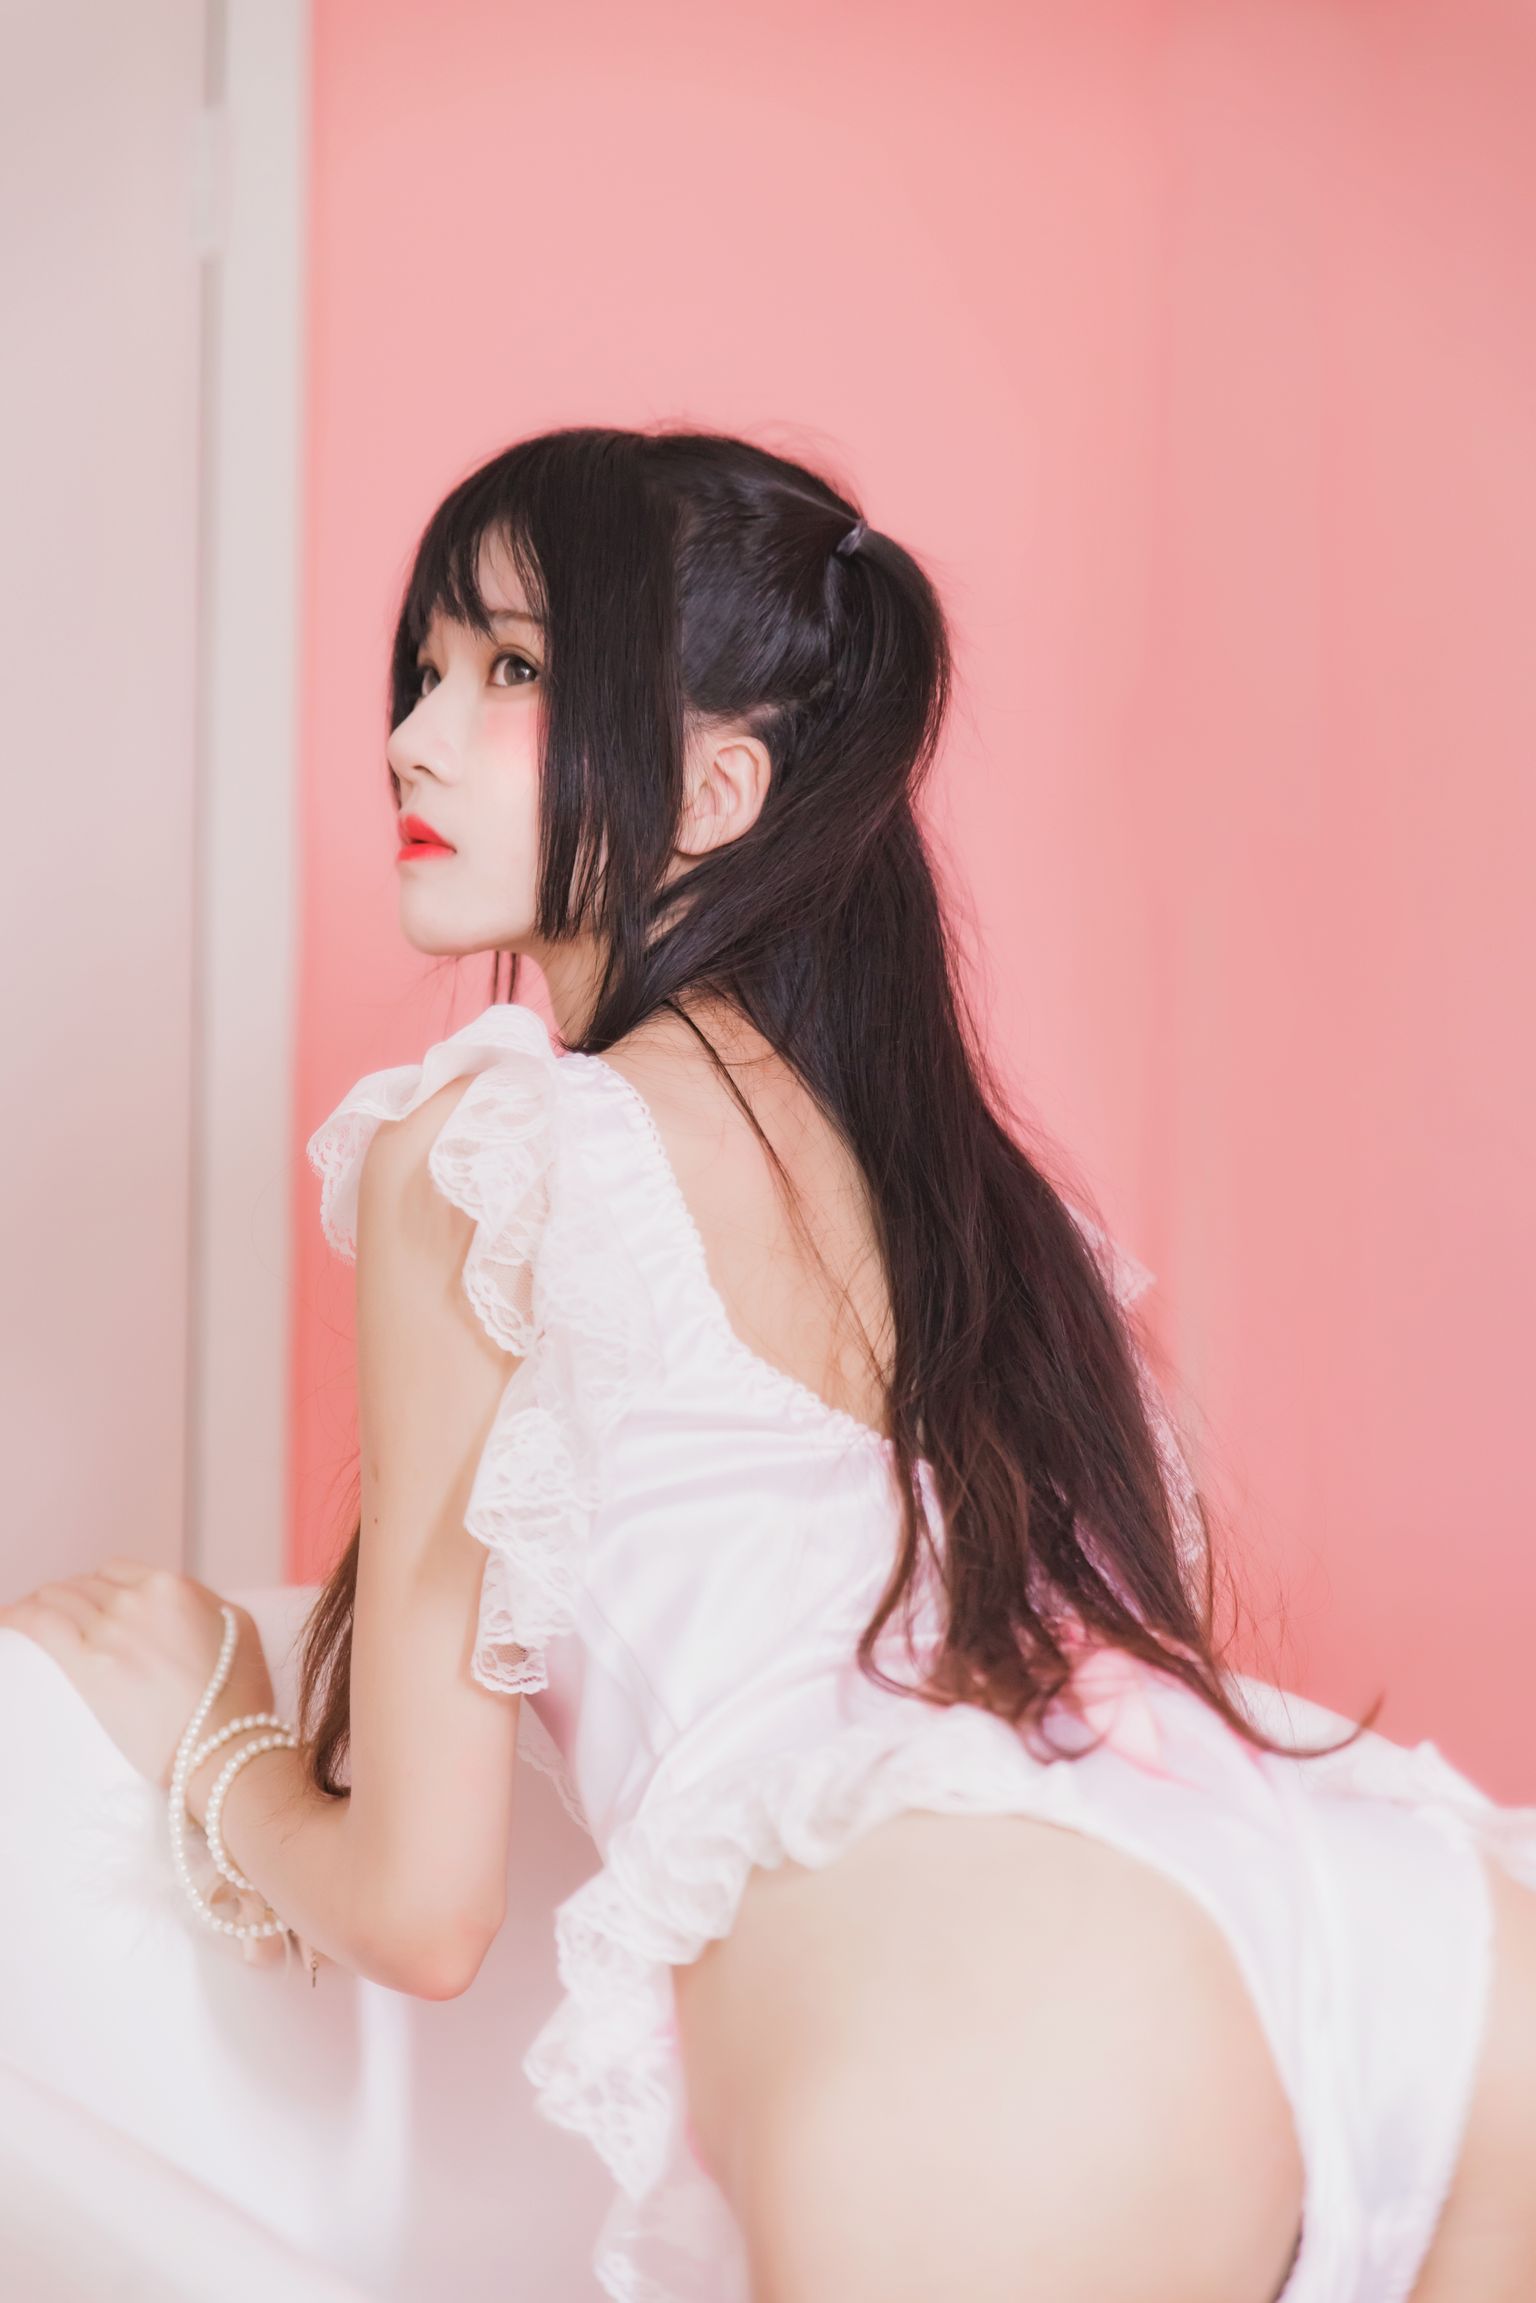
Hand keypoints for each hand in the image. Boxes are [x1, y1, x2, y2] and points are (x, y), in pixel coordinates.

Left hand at [0, 1559, 281, 1822]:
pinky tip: (6, 1621)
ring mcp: (112, 1629)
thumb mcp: (238, 1627)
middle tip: (54, 1618)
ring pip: (56, 1598)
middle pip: (82, 1585)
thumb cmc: (240, 1695)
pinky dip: (17, 1618)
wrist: (226, 1743)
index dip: (100, 1588)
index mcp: (173, 1586)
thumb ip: (202, 1603)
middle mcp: (138, 1599)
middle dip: (66, 1598)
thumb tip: (178, 1603)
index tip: (91, 1605)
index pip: (115, 1571)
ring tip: (23, 1620)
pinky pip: (40, 1624)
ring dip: (38, 1605)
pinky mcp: (90, 1665)